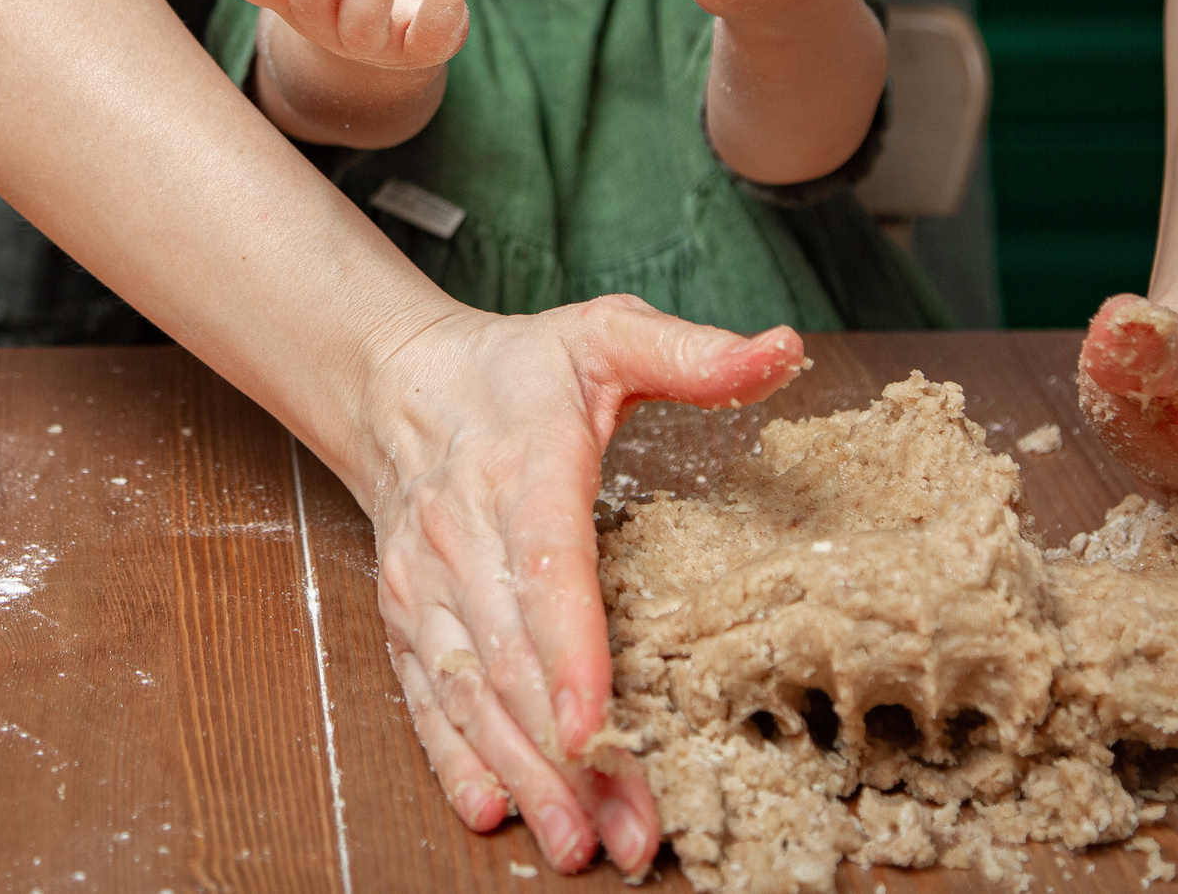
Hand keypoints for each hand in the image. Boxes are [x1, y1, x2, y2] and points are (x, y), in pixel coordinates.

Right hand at [358, 298, 807, 876]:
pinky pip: (425, 698)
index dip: (572, 652)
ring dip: (523, 774)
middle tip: (625, 832)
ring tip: (576, 843)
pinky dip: (454, 759)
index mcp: (522, 467)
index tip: (599, 726)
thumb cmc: (518, 370)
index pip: (547, 568)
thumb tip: (781, 349)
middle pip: (515, 659)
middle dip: (568, 755)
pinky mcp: (407, 619)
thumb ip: (692, 352)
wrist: (396, 384)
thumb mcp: (605, 335)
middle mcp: (463, 536)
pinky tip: (491, 811)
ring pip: (470, 693)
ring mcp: (427, 586)